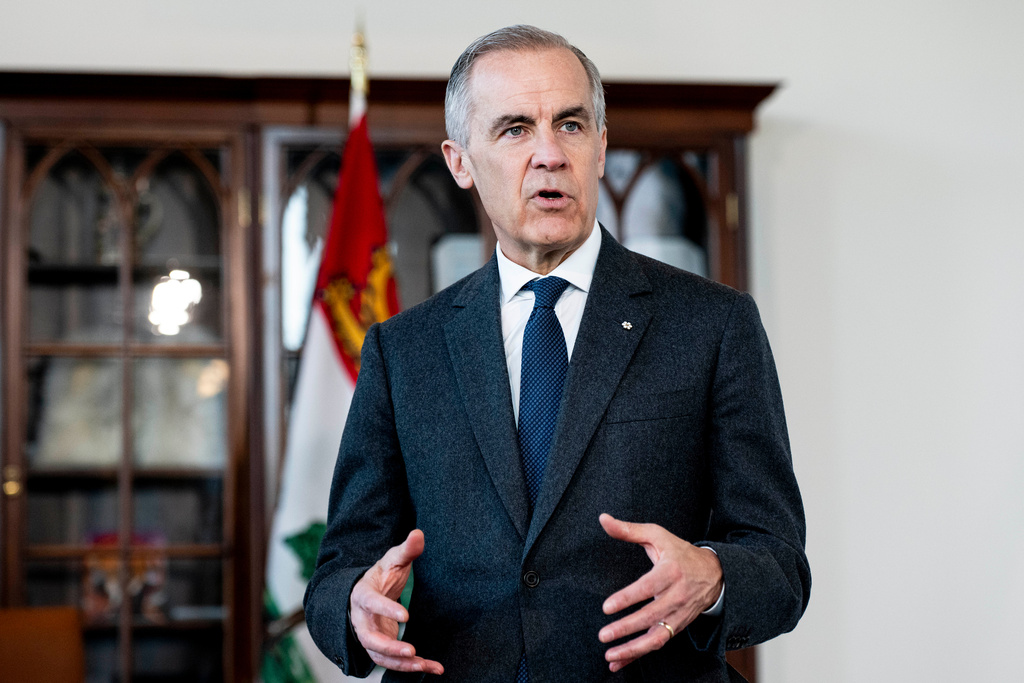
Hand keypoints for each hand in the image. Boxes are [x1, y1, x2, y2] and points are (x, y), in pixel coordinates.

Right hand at [349, 529, 443, 674]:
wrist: (368, 593)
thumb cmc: (382, 576)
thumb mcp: (393, 560)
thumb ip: (407, 550)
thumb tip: (419, 534)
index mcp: (363, 595)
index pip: (371, 603)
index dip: (386, 610)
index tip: (406, 616)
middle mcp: (362, 619)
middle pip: (369, 638)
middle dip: (389, 647)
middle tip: (411, 650)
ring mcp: (370, 636)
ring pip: (379, 655)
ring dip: (400, 663)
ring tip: (423, 664)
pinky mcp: (380, 648)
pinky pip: (392, 662)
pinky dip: (410, 668)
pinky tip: (432, 668)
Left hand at [597, 513, 722, 671]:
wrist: (715, 573)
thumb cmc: (680, 552)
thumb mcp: (657, 536)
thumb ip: (629, 530)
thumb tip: (603, 519)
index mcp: (670, 571)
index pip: (647, 587)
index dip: (627, 598)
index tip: (607, 607)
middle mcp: (676, 596)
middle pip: (651, 616)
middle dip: (627, 628)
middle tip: (604, 635)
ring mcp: (678, 614)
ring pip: (656, 637)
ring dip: (633, 649)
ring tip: (610, 655)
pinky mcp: (677, 627)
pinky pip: (657, 644)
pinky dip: (638, 655)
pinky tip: (618, 661)